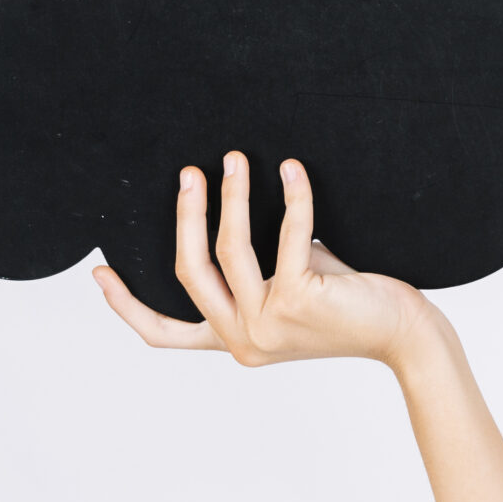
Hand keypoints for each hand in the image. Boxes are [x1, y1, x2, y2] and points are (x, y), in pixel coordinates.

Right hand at [93, 150, 435, 366]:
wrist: (403, 334)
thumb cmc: (350, 308)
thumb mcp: (290, 290)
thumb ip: (257, 266)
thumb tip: (235, 206)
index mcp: (234, 342)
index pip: (165, 334)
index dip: (127, 306)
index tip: (99, 273)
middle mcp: (244, 340)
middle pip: (189, 271)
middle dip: (184, 216)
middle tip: (188, 172)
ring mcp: (269, 324)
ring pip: (230, 249)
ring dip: (231, 197)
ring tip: (235, 160)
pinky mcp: (299, 300)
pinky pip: (287, 234)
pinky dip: (292, 197)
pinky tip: (293, 170)